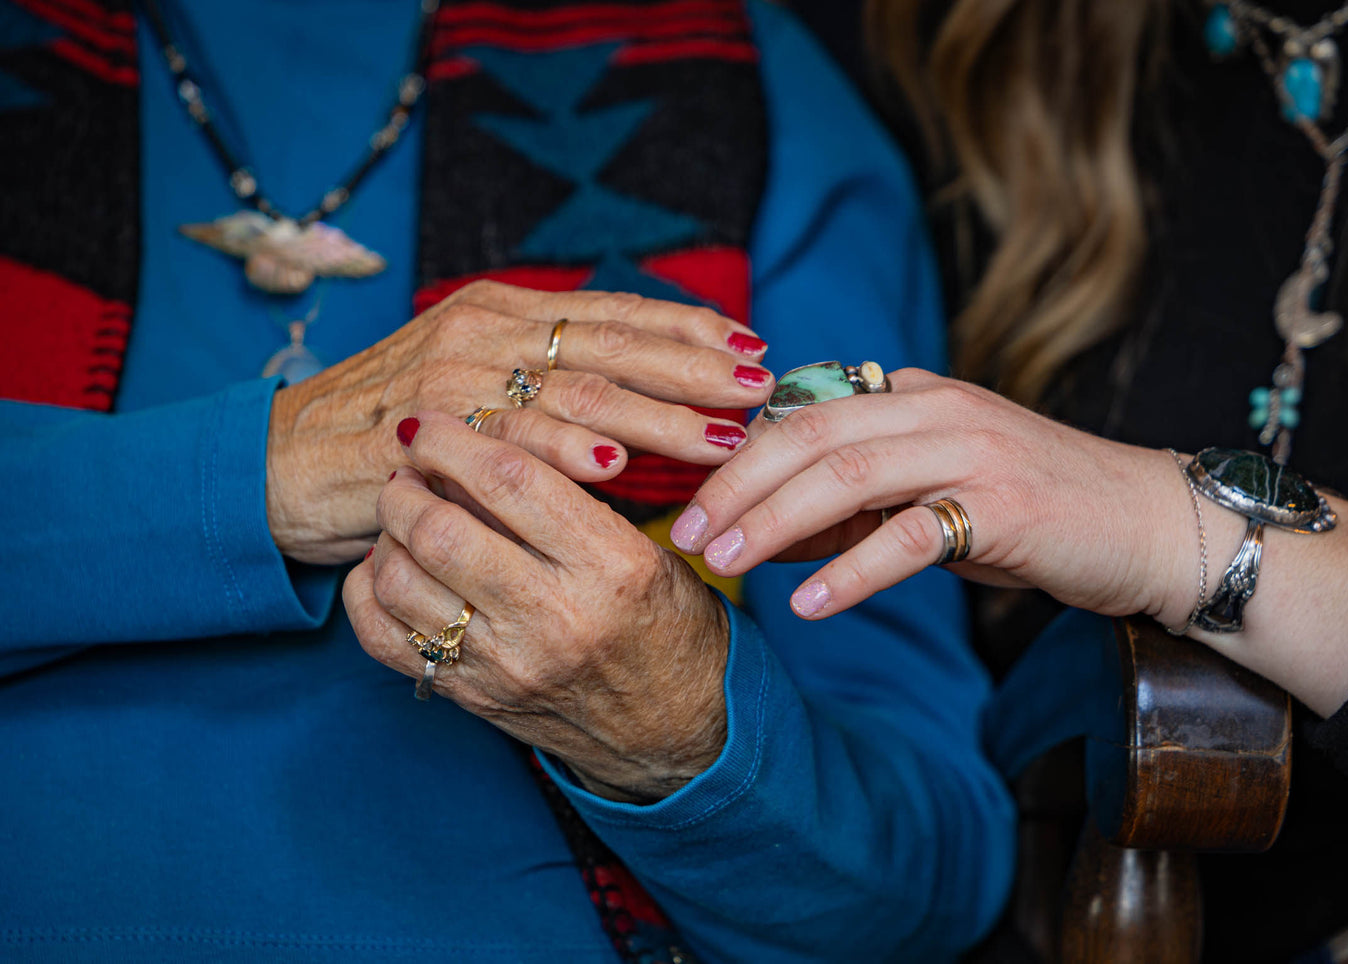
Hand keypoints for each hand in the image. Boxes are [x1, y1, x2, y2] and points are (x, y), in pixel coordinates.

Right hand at [267, 282, 772, 562]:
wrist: (283, 462)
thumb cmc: (390, 427)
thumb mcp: (473, 383)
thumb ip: (543, 382)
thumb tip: (638, 399)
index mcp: (501, 313)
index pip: (611, 312)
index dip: (686, 328)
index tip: (751, 346)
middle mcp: (483, 333)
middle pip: (610, 345)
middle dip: (694, 368)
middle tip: (760, 388)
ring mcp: (454, 379)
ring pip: (574, 393)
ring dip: (655, 416)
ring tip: (719, 435)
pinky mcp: (426, 433)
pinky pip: (507, 443)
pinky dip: (565, 454)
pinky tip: (616, 466)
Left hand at [341, 412, 730, 802]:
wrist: (680, 729)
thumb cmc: (670, 626)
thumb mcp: (645, 550)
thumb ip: (569, 502)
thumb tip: (478, 449)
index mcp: (610, 566)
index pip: (509, 480)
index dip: (455, 440)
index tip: (431, 424)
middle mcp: (554, 617)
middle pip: (440, 530)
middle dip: (406, 486)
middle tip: (409, 469)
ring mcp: (506, 665)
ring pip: (401, 581)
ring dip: (387, 534)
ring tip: (403, 516)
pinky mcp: (474, 697)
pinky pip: (384, 639)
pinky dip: (371, 592)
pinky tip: (390, 568)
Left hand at [670, 368, 1198, 626]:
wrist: (1151, 525)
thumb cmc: (1035, 513)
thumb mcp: (933, 497)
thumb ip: (854, 506)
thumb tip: (764, 534)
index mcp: (914, 394)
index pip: (804, 413)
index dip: (737, 454)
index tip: (684, 497)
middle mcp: (938, 407)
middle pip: (810, 434)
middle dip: (737, 483)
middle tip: (685, 531)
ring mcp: (973, 451)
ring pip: (848, 474)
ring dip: (774, 521)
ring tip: (725, 561)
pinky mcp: (1005, 505)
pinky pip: (910, 537)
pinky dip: (851, 572)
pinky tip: (807, 606)